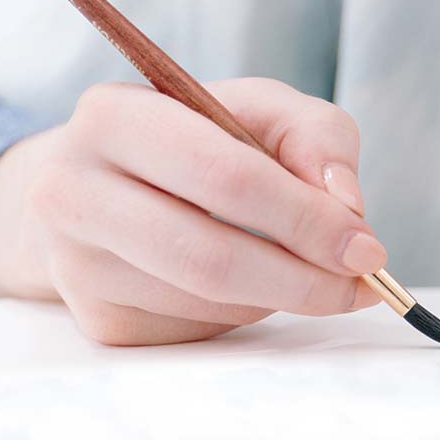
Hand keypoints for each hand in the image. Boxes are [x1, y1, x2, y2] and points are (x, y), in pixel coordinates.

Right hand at [0, 78, 384, 344]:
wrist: (99, 184)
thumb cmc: (191, 140)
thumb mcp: (255, 109)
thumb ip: (315, 136)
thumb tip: (347, 206)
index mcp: (112, 118)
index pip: (224, 176)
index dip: (305, 217)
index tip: (365, 247)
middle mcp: (74, 193)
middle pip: (210, 257)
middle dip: (303, 278)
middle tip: (358, 284)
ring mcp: (77, 266)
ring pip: (210, 302)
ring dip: (278, 294)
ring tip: (296, 265)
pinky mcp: (99, 319)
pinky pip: (199, 330)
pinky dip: (245, 310)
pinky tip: (244, 279)